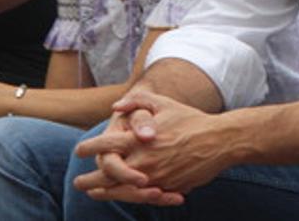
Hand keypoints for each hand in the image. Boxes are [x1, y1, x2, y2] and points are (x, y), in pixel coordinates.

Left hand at [74, 91, 232, 203]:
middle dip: (88, 180)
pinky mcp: (166, 188)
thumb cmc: (191, 120)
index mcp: (138, 140)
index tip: (80, 151)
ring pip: (121, 190)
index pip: (104, 146)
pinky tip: (122, 195)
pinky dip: (129, 197)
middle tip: (78, 182)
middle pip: (106, 175)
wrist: (220, 141)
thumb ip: (137, 102)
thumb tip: (115, 106)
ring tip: (95, 192)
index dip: (88, 148)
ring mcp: (154, 177)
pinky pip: (143, 197)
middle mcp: (142, 161)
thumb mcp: (164, 103)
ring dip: (104, 192)